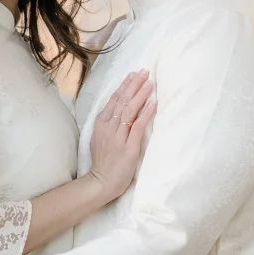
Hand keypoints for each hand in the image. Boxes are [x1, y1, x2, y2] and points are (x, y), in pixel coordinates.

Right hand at [88, 70, 155, 204]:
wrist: (101, 183)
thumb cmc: (103, 163)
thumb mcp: (100, 139)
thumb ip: (109, 125)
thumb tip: (119, 112)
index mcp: (101, 124)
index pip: (114, 100)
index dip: (125, 86)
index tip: (134, 74)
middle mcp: (109, 128)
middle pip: (122, 101)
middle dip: (134, 85)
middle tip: (145, 71)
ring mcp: (118, 138)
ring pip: (130, 111)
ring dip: (141, 95)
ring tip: (150, 82)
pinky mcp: (128, 148)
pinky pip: (137, 127)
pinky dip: (145, 114)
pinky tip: (153, 103)